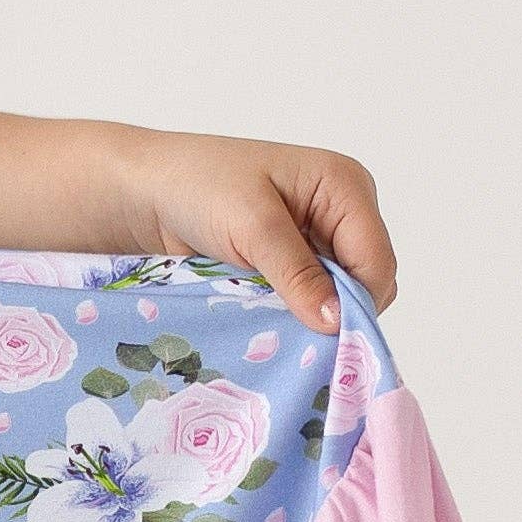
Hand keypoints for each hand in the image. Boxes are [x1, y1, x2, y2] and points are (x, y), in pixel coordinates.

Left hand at [116, 136, 394, 336]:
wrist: (145, 191)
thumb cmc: (196, 186)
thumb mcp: (252, 227)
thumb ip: (298, 273)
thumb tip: (336, 321)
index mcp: (345, 186)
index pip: (376, 261)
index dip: (357, 302)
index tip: (322, 336)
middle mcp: (341, 211)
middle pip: (366, 282)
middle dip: (336, 308)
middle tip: (290, 328)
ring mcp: (318, 238)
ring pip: (340, 295)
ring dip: (312, 313)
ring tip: (271, 318)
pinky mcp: (293, 261)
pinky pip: (312, 297)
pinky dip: (294, 312)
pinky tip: (267, 315)